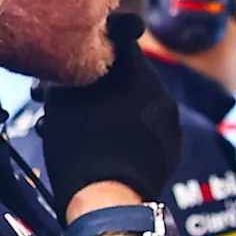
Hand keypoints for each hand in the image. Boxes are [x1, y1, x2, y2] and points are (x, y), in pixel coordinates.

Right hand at [35, 14, 182, 201]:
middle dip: (96, 85)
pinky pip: (147, 133)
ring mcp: (172, 124)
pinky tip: (101, 147)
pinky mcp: (173, 150)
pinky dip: (127, 134)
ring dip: (107, 112)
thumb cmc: (79, 143)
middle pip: (127, 77)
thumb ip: (77, 69)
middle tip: (62, 101)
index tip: (78, 56)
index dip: (95, 45)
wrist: (107, 196)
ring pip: (135, 107)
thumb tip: (79, 59)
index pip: (120, 39)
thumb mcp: (65, 97)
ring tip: (73, 131)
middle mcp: (163, 93)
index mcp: (140, 72)